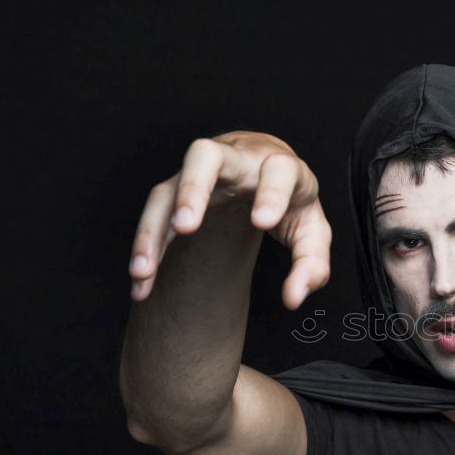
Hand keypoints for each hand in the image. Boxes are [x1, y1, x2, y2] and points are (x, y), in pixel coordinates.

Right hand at [128, 131, 331, 309]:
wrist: (264, 170)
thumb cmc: (292, 203)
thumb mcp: (312, 234)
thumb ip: (310, 267)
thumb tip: (292, 298)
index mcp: (280, 167)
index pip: (279, 169)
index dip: (272, 192)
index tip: (262, 222)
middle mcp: (236, 162)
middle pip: (206, 155)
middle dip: (193, 188)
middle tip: (185, 226)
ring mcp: (200, 175)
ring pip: (167, 188)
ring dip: (152, 230)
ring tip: (144, 271)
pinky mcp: (177, 192)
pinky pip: (155, 216)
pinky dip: (146, 248)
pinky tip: (141, 281)